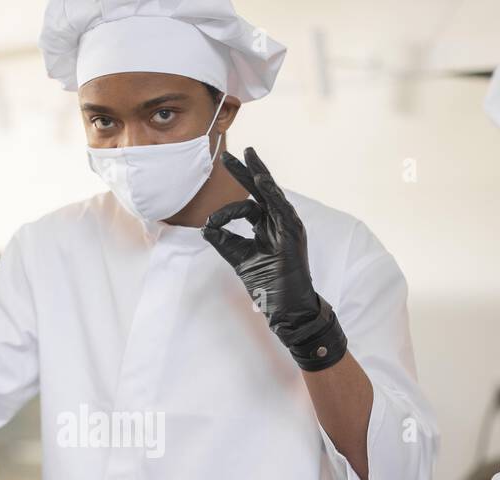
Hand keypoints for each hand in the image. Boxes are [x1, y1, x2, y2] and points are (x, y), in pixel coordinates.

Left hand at [201, 147, 347, 370]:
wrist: (286, 305)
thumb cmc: (267, 283)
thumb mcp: (238, 258)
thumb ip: (224, 241)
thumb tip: (206, 226)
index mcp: (266, 226)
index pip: (248, 205)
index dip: (226, 210)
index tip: (212, 223)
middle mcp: (278, 221)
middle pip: (261, 190)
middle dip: (245, 171)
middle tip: (229, 154)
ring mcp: (288, 225)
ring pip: (272, 193)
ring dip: (259, 174)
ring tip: (248, 156)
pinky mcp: (294, 232)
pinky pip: (282, 207)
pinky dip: (272, 192)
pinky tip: (261, 179)